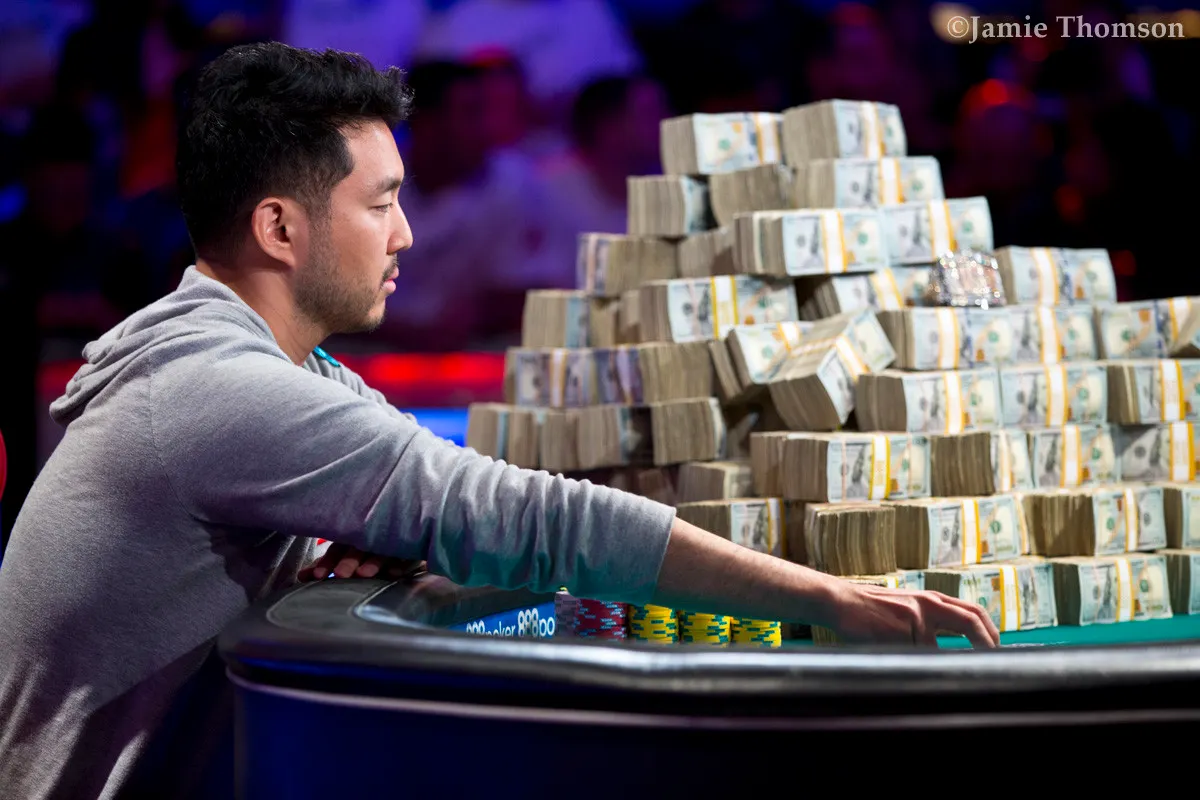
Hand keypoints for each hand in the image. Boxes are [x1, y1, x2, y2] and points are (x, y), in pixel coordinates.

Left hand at [299, 542, 425, 582]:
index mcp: (354, 536)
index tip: (316, 577)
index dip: (328, 561)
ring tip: (364, 574)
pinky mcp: (414, 547)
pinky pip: (408, 554)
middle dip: (349, 560)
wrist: (411, 522)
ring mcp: (394, 540)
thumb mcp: (347, 553)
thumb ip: (327, 564)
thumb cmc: (370, 546)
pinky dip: (402, 563)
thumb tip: (302, 576)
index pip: (338, 547)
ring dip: (373, 561)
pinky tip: (394, 572)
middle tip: (341, 574)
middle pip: (359, 546)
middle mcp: (373, 536)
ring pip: (383, 550)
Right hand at [829, 582, 1000, 648]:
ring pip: (940, 648)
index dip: (990, 632)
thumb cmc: (873, 609)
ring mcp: (914, 617)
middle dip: (988, 642)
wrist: (841, 601)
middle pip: (971, 620)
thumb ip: (931, 622)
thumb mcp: (907, 608)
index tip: (997, 650)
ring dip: (939, 662)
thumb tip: (957, 649)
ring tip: (925, 667)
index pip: (973, 612)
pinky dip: (914, 663)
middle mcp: (928, 604)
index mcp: (932, 599)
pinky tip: (901, 662)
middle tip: (996, 660)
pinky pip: (915, 656)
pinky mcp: (898, 632)